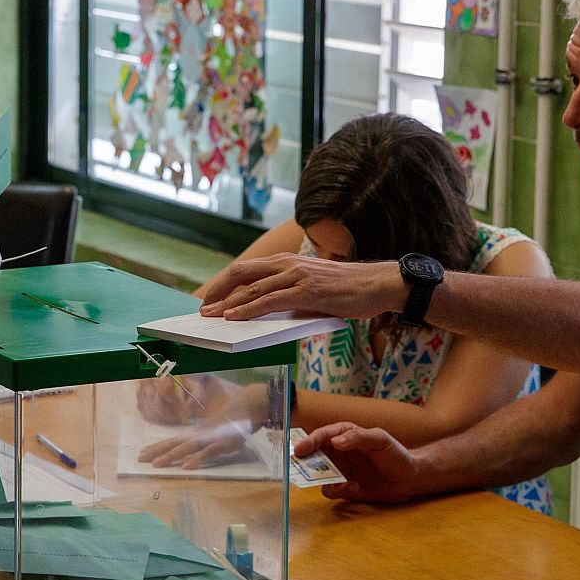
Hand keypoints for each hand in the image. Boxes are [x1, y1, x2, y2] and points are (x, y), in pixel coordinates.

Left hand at [137, 382, 264, 467]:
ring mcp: (210, 438)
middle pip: (174, 444)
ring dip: (171, 456)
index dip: (157, 447)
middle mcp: (199, 435)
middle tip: (140, 460)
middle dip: (157, 452)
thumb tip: (190, 452)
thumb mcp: (213, 432)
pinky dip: (197, 460)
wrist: (247, 406)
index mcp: (195, 434)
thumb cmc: (230, 421)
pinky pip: (207, 453)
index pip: (172, 441)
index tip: (142, 453)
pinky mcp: (222, 443)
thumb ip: (202, 441)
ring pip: (187, 448)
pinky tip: (186, 467)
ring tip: (157, 465)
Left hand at [199, 254, 400, 320]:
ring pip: (252, 288)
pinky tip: (235, 318)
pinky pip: (271, 300)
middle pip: (241, 273)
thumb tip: (265, 314)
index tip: (208, 298)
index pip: (246, 269)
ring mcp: (297, 276)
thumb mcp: (310, 289)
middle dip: (218, 291)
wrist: (377, 285)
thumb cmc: (346, 290)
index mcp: (287, 261)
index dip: (223, 283)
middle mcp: (288, 264)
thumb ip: (288, 296)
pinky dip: (249, 309)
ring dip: (227, 304)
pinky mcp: (307, 291)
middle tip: (202, 308)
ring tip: (210, 317)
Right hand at [292, 422, 420, 502]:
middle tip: (299, 466)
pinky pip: (331, 490)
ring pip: (317, 474)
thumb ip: (357, 437)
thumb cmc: (396, 454)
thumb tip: (335, 441)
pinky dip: (338, 490)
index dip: (309, 441)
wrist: (409, 479)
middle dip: (304, 460)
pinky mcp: (344, 488)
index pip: (322, 436)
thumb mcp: (380, 439)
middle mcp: (338, 452)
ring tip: (341, 482)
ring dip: (323, 478)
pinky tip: (354, 487)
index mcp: (345, 435)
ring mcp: (340, 470)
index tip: (299, 450)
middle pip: (313, 454)